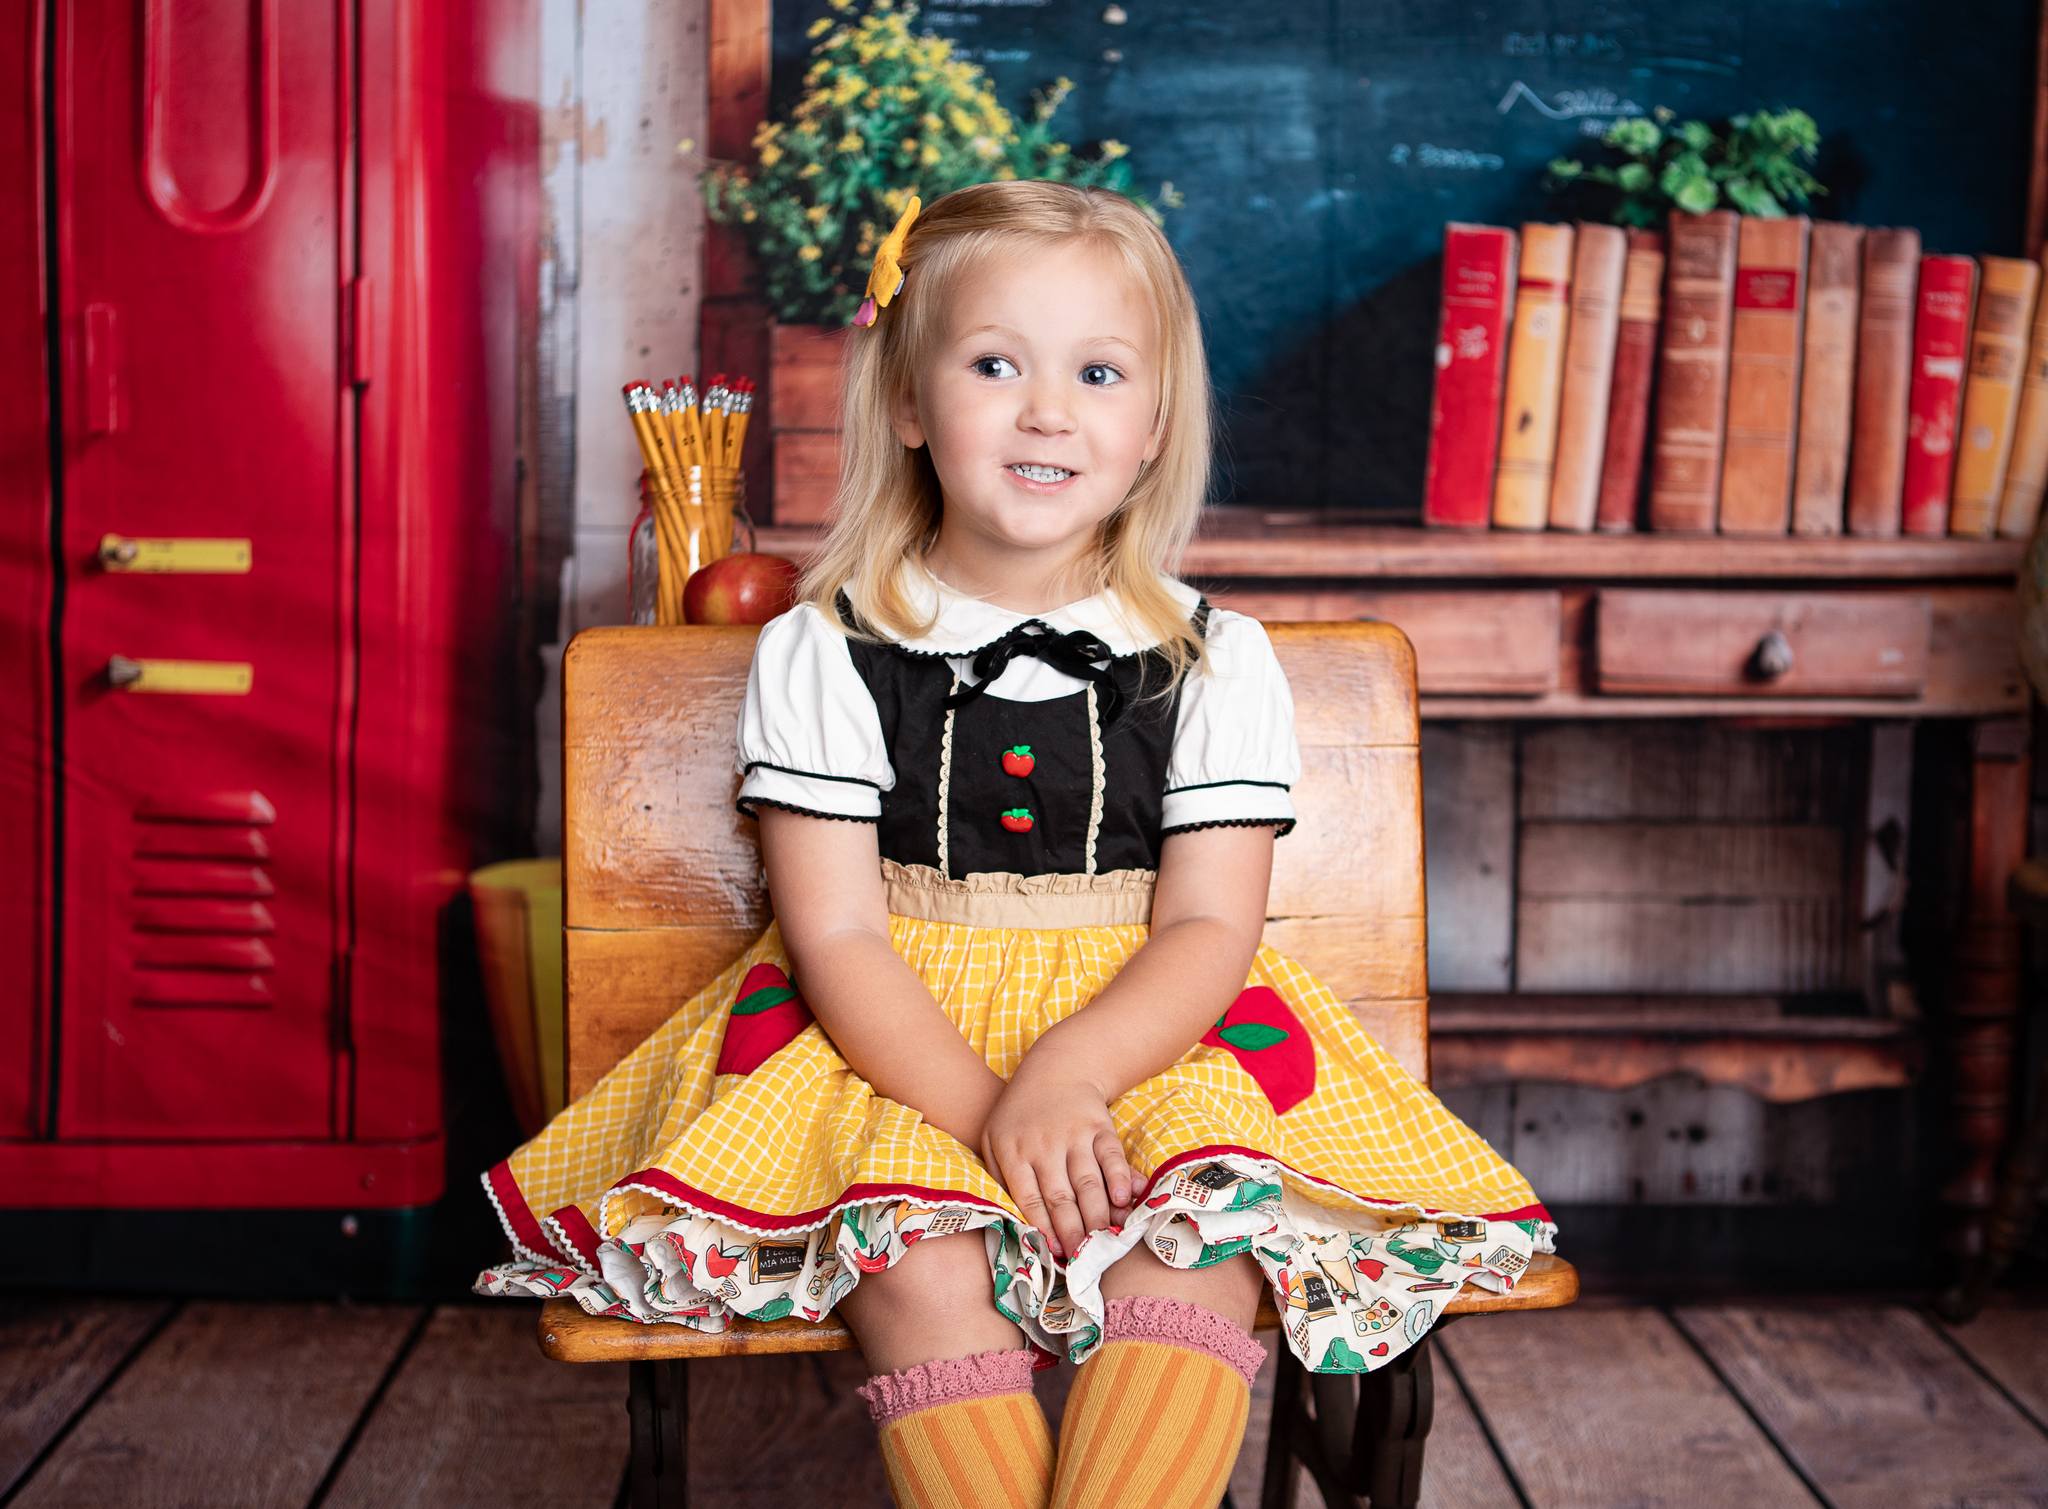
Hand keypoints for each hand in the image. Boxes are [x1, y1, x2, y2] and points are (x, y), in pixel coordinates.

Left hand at [977, 1061, 1135, 1260]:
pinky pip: (1111, 1156)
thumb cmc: (1020, 1115)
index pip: (1030, 1199)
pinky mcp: (1099, 1126)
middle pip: (1060, 1196)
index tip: (1057, 1254)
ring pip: (1087, 1181)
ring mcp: (1073, 1134)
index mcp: (1013, 1152)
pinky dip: (1119, 1178)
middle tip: (1084, 1258)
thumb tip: (1015, 1220)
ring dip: (1098, 1214)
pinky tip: (1123, 1200)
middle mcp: (1043, 1145)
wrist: (1055, 1069)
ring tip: (1105, 1241)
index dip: (1044, 1229)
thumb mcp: (994, 1139)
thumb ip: (1000, 1178)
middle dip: (1074, 1231)